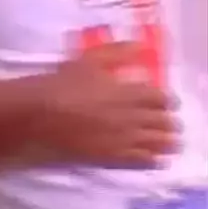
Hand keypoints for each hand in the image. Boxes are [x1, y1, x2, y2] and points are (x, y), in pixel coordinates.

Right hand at [38, 44, 178, 167]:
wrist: (40, 115)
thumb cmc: (63, 84)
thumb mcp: (89, 59)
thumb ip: (118, 52)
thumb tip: (141, 46)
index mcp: (127, 92)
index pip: (160, 98)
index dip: (167, 100)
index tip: (168, 101)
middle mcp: (130, 117)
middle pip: (163, 122)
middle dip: (169, 122)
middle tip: (169, 121)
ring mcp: (122, 140)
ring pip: (157, 143)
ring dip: (166, 141)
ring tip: (169, 140)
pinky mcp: (112, 158)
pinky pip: (141, 161)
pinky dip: (153, 159)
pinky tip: (156, 158)